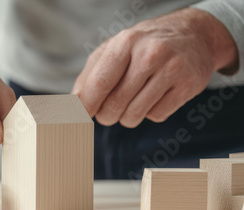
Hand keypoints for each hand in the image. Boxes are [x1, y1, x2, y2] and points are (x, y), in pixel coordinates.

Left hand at [72, 8, 237, 127]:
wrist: (194, 34)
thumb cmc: (144, 45)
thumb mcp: (114, 49)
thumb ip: (90, 75)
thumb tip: (72, 104)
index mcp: (126, 42)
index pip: (100, 84)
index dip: (86, 106)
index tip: (79, 117)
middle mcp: (151, 54)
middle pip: (115, 104)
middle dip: (105, 116)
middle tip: (107, 112)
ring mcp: (172, 69)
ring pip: (134, 115)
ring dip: (126, 117)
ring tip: (130, 104)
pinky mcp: (189, 85)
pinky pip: (156, 116)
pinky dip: (150, 113)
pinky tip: (154, 97)